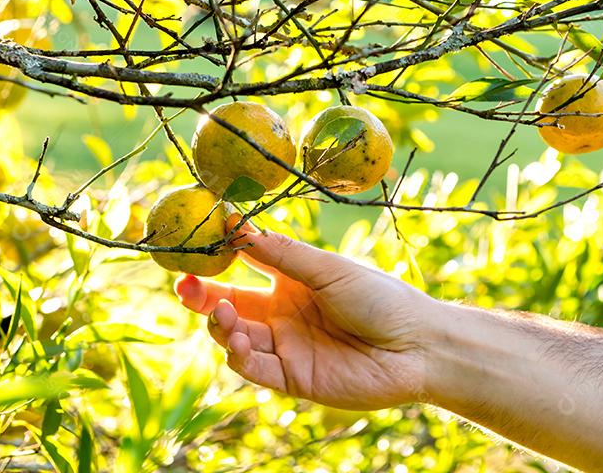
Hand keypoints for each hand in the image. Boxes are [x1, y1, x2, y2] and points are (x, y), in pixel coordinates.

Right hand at [175, 215, 436, 409]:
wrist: (419, 347)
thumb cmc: (380, 298)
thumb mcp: (327, 268)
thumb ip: (280, 253)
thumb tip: (233, 223)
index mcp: (290, 281)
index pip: (242, 267)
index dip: (215, 260)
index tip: (191, 248)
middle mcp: (282, 314)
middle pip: (229, 305)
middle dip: (202, 297)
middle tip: (184, 287)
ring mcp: (286, 348)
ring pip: (236, 338)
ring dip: (221, 326)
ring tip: (223, 314)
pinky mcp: (293, 379)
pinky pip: (255, 370)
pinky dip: (240, 357)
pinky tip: (239, 342)